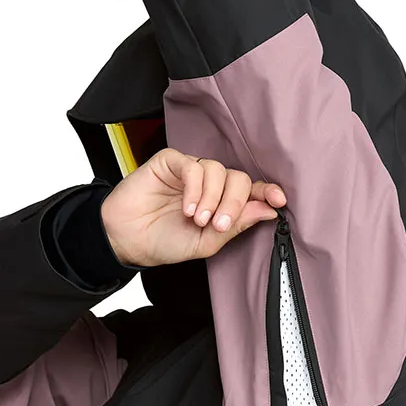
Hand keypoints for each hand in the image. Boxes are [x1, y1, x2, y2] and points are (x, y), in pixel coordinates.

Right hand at [100, 148, 286, 266]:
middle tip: (216, 224)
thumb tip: (268, 210)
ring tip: (196, 219)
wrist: (128, 240)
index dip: (267, 192)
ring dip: (212, 198)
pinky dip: (195, 187)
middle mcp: (210, 184)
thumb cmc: (164, 241)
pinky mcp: (171, 162)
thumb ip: (235, 226)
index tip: (278, 200)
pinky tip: (187, 208)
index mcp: (221, 203)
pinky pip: (193, 166)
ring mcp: (191, 171)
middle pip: (238, 179)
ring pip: (218, 171)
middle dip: (233, 203)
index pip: (251, 192)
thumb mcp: (205, 243)